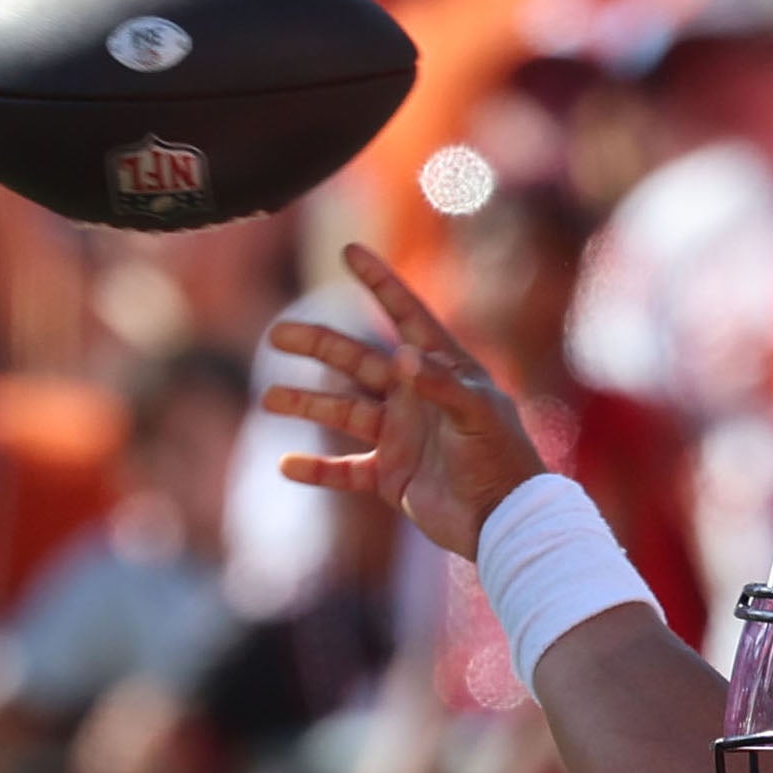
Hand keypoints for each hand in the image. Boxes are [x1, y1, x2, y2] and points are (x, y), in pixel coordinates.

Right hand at [263, 243, 547, 563]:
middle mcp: (414, 396)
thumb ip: (439, 385)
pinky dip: (317, 470)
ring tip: (269, 398)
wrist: (503, 520)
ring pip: (343, 411)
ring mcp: (400, 436)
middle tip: (277, 335)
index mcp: (440, 369)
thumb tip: (400, 356)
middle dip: (318, 346)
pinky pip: (344, 470)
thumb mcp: (476, 415)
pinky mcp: (391, 476)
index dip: (378, 282)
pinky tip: (287, 465)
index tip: (349, 251)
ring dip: (306, 403)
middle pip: (357, 361)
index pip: (405, 315)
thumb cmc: (500, 459)